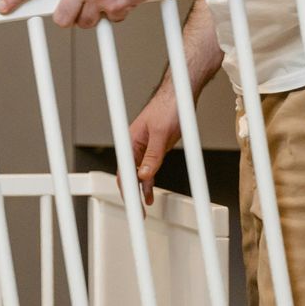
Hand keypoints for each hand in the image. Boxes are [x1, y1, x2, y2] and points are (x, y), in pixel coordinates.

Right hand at [127, 83, 181, 200]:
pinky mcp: (155, 149)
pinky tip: (150, 191)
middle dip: (131, 193)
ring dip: (141, 189)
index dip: (127, 188)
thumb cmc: (168, 107)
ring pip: (138, 173)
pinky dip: (149, 181)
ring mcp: (144, 148)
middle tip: (136, 210)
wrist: (180, 95)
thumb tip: (144, 175)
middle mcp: (134, 145)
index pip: (124, 170)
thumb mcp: (161, 134)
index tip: (130, 202)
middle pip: (128, 174)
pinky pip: (149, 168)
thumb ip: (152, 156)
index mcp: (130, 140)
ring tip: (145, 206)